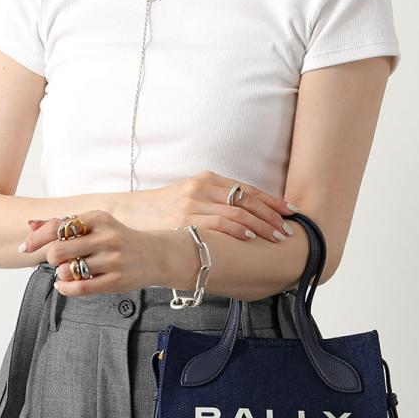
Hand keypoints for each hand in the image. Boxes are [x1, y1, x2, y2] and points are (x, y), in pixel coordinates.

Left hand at [19, 210, 194, 295]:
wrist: (156, 255)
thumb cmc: (119, 239)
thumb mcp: (95, 225)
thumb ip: (63, 224)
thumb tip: (29, 225)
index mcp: (99, 217)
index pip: (58, 226)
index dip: (36, 238)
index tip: (25, 248)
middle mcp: (106, 236)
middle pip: (58, 250)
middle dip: (51, 258)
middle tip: (57, 261)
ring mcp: (112, 259)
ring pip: (67, 270)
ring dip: (60, 274)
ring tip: (67, 272)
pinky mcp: (116, 280)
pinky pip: (80, 288)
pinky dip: (65, 288)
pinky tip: (65, 285)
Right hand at [123, 171, 298, 241]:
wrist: (127, 214)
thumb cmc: (161, 210)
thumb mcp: (189, 197)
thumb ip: (214, 202)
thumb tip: (246, 217)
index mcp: (207, 180)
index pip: (247, 190)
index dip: (272, 201)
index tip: (291, 212)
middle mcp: (202, 188)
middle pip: (247, 200)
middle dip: (272, 215)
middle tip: (288, 229)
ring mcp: (193, 203)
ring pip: (237, 212)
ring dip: (261, 225)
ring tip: (276, 237)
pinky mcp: (184, 219)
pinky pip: (217, 223)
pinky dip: (237, 230)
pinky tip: (250, 237)